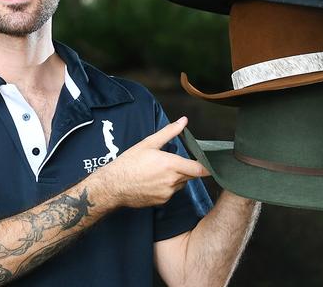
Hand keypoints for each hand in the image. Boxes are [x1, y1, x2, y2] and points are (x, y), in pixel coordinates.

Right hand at [94, 117, 210, 208]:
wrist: (113, 186)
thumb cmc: (129, 163)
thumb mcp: (148, 143)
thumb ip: (169, 132)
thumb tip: (184, 121)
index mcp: (171, 164)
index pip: (199, 169)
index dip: (207, 166)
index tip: (209, 162)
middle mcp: (172, 181)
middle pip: (191, 176)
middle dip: (188, 169)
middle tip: (175, 162)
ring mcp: (167, 193)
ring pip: (181, 184)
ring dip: (177, 178)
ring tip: (159, 171)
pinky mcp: (162, 202)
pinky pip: (171, 193)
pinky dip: (167, 187)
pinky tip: (153, 181)